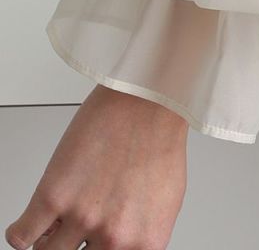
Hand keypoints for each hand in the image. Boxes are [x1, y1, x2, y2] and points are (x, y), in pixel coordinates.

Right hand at [6, 85, 187, 249]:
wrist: (149, 97)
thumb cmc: (159, 138)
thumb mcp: (164, 200)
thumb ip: (140, 233)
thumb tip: (124, 247)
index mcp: (145, 242)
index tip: (84, 249)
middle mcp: (115, 236)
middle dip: (71, 248)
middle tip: (70, 234)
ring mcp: (83, 217)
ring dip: (47, 241)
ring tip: (53, 225)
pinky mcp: (55, 195)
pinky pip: (21, 237)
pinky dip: (21, 232)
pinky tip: (32, 220)